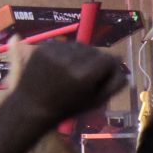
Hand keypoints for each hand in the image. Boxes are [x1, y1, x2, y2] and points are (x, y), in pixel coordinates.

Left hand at [11, 42, 125, 121]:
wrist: (31, 106)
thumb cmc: (66, 108)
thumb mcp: (96, 101)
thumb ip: (114, 81)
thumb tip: (121, 61)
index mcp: (85, 74)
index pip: (108, 59)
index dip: (108, 68)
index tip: (101, 76)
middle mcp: (71, 59)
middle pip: (94, 50)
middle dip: (95, 60)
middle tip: (88, 73)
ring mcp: (55, 51)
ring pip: (79, 45)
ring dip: (81, 54)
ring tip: (74, 69)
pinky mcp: (43, 47)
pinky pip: (63, 45)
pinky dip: (66, 52)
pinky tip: (62, 64)